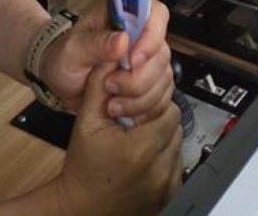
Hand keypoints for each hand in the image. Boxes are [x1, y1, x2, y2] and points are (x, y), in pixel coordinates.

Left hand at [41, 0, 174, 124]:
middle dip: (138, 78)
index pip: (156, 14)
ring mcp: (147, 62)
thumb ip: (96, 44)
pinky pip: (161, 98)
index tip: (132, 60)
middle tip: (110, 85)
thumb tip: (122, 39)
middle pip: (162, 53)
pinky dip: (143, 109)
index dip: (151, 37)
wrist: (59, 82)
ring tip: (110, 102)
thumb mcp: (72, 50)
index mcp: (124, 16)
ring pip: (163, 78)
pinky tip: (121, 111)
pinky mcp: (149, 84)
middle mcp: (141, 37)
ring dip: (138, 97)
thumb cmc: (64, 58)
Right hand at [56, 61, 181, 214]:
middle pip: (175, 126)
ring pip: (177, 144)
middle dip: (158, 119)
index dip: (152, 104)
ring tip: (139, 140)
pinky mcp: (169, 195)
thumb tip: (114, 57)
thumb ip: (100, 85)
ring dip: (162, 137)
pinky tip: (144, 158)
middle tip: (138, 122)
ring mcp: (165, 185)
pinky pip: (177, 165)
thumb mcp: (85, 121)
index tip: (138, 108)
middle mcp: (157, 169)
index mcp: (139, 149)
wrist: (80, 207)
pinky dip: (164, 158)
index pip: (167, 111)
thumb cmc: (82, 169)